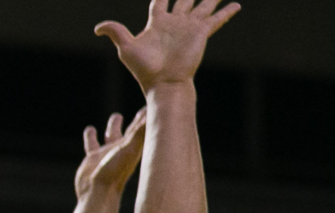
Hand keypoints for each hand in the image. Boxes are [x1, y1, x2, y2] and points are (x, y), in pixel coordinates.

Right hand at [75, 109, 145, 199]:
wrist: (96, 193)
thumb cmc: (114, 172)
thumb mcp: (128, 149)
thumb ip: (139, 132)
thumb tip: (151, 114)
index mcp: (132, 145)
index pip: (142, 126)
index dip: (147, 115)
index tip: (157, 101)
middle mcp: (121, 149)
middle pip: (132, 130)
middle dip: (138, 120)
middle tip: (144, 109)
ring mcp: (106, 153)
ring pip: (112, 135)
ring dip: (114, 126)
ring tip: (117, 116)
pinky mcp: (92, 159)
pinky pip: (92, 143)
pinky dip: (91, 136)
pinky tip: (90, 130)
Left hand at [96, 0, 239, 90]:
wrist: (164, 83)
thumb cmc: (144, 69)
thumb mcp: (126, 48)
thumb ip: (115, 32)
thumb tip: (97, 28)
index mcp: (158, 23)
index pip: (160, 1)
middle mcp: (175, 23)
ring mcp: (189, 27)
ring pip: (203, 4)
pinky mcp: (201, 34)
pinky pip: (216, 19)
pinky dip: (226, 12)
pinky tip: (236, 5)